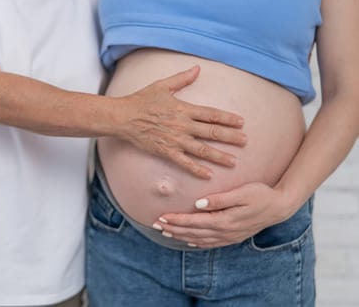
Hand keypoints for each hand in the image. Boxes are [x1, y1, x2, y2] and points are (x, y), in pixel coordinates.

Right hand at [117, 65, 246, 178]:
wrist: (123, 117)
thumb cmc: (141, 100)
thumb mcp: (162, 85)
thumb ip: (182, 78)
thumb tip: (197, 68)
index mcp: (184, 108)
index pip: (211, 113)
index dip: (228, 118)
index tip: (241, 122)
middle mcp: (183, 125)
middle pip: (211, 132)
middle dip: (230, 137)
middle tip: (246, 141)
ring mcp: (175, 140)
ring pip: (202, 149)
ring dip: (219, 156)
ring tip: (234, 161)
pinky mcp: (166, 151)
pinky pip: (184, 162)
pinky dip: (197, 169)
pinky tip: (208, 175)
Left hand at [153, 182, 294, 247]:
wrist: (280, 207)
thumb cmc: (260, 195)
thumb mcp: (241, 193)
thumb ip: (219, 199)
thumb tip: (198, 204)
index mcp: (224, 220)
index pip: (194, 222)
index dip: (176, 220)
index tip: (161, 216)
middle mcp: (225, 231)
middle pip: (193, 232)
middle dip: (173, 228)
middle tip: (156, 224)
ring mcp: (229, 236)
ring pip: (199, 239)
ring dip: (181, 236)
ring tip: (166, 233)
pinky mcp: (233, 236)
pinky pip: (211, 243)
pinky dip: (197, 243)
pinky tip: (189, 241)